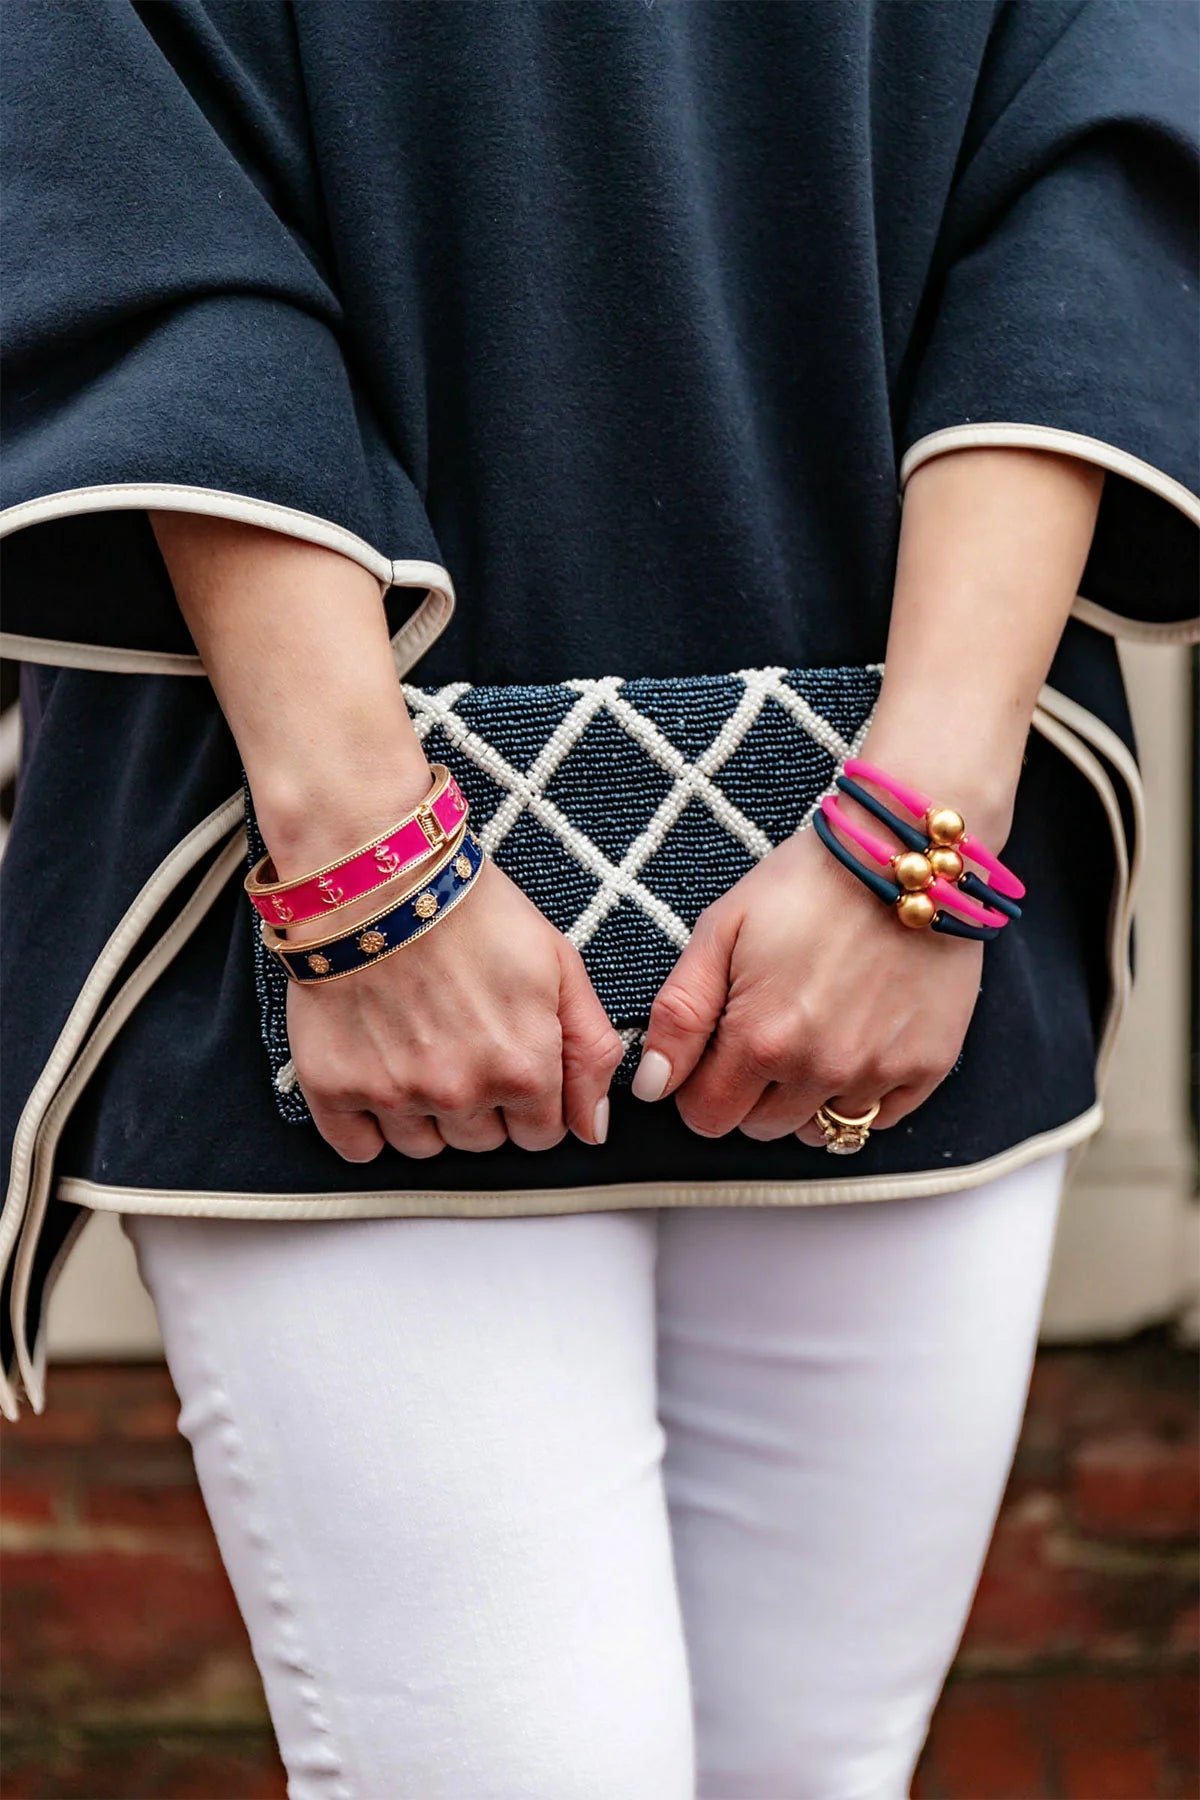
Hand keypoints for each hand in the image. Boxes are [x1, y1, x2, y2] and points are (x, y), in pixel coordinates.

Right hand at [286, 856, 624, 1161]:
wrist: (378, 873)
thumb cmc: (471, 909)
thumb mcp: (560, 964)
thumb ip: (590, 1051)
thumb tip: (592, 1130)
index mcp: (523, 1067)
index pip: (541, 1134)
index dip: (530, 1098)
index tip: (508, 1057)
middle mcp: (461, 1093)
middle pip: (482, 1142)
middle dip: (480, 1103)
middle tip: (460, 1039)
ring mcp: (394, 1093)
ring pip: (423, 1148)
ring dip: (426, 1114)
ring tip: (416, 1048)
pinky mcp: (333, 1086)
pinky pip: (358, 1148)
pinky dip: (367, 1124)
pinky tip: (376, 1073)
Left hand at [631, 812, 986, 1143]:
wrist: (905, 852)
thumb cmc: (807, 882)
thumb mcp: (721, 929)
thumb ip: (680, 1014)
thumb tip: (651, 1086)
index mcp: (760, 1039)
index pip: (707, 1117)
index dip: (700, 1088)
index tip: (715, 1051)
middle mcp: (820, 1068)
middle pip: (760, 1128)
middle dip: (750, 1092)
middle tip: (767, 1030)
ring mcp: (878, 1072)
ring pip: (818, 1132)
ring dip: (804, 1098)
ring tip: (814, 1034)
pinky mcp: (926, 1066)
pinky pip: (878, 1120)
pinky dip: (860, 1095)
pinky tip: (857, 1040)